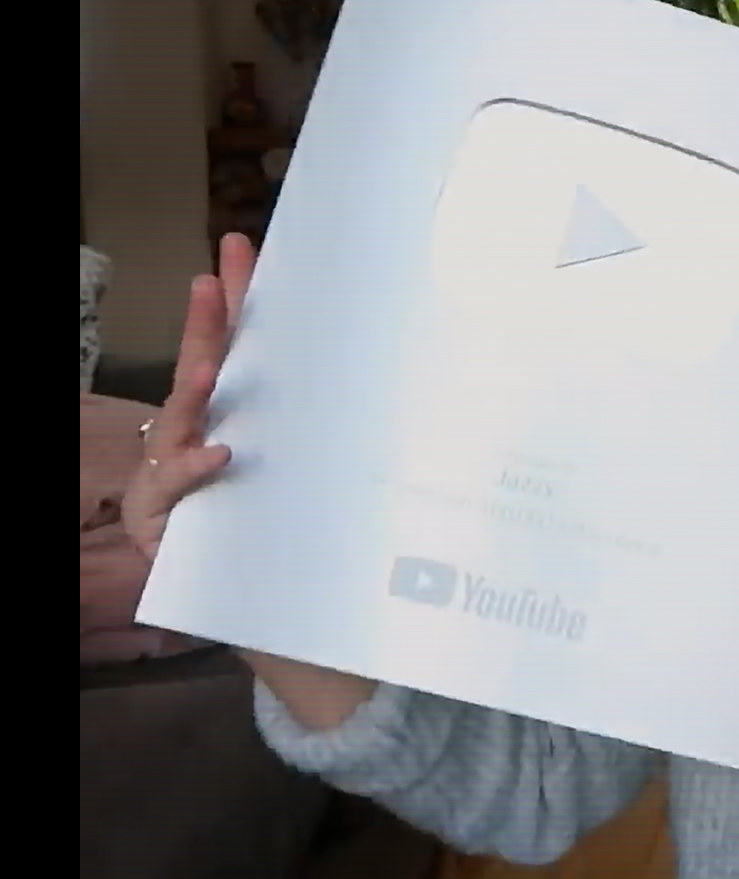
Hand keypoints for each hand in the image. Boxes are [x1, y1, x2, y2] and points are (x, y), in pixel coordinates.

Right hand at [120, 232, 378, 727]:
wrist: (305, 632)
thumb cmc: (329, 551)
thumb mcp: (352, 478)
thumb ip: (366, 428)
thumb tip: (429, 363)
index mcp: (251, 426)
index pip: (243, 354)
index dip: (241, 300)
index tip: (245, 246)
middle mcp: (208, 446)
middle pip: (204, 375)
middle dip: (209, 325)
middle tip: (215, 277)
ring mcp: (180, 487)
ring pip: (178, 429)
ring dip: (195, 392)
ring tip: (210, 368)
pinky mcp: (169, 531)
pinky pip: (169, 497)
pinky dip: (194, 475)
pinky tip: (220, 458)